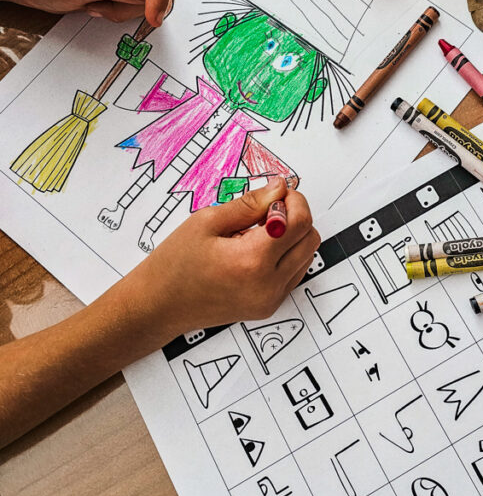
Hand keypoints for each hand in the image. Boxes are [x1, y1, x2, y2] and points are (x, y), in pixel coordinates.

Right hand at [130, 178, 319, 338]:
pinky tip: (257, 250)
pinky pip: (294, 274)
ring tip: (256, 233)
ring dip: (292, 237)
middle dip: (296, 216)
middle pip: (309, 239)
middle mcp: (268, 284)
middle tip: (267, 209)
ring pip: (306, 256)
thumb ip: (250, 203)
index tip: (278, 192)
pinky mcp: (269, 306)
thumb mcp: (207, 222)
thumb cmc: (175, 265)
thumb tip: (279, 188)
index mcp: (252, 260)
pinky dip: (286, 256)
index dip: (294, 200)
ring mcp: (270, 299)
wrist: (159, 306)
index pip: (300, 222)